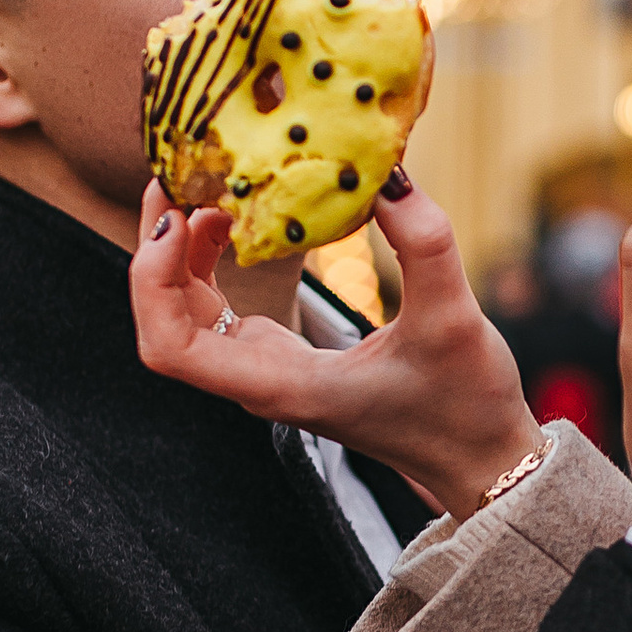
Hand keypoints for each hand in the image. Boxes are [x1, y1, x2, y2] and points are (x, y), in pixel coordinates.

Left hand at [128, 176, 542, 519]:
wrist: (480, 458)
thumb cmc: (465, 404)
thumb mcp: (454, 317)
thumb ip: (424, 241)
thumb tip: (386, 173)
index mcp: (280, 384)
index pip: (170, 346)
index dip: (151, 279)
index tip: (177, 214)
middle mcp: (258, 381)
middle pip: (164, 323)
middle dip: (154, 252)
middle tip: (177, 178)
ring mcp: (265, 371)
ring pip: (186, 316)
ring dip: (179, 254)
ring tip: (208, 191)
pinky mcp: (281, 359)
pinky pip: (218, 311)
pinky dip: (210, 264)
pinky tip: (238, 220)